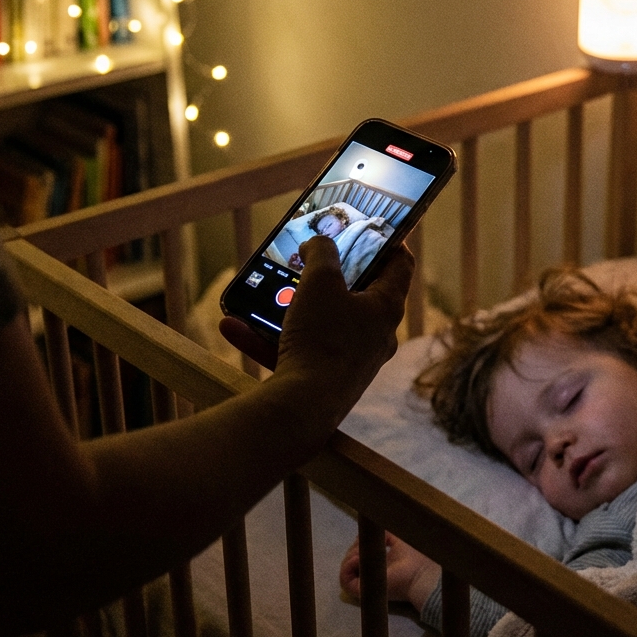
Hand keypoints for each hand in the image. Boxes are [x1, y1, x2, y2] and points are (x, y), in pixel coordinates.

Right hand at [220, 236, 411, 380]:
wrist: (303, 409)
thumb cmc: (323, 339)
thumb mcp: (320, 281)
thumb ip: (321, 253)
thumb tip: (319, 243)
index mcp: (385, 308)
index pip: (400, 264)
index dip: (390, 240)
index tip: (373, 227)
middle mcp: (374, 337)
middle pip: (358, 295)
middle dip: (330, 276)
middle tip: (312, 258)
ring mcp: (350, 362)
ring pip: (320, 324)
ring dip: (289, 307)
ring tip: (265, 291)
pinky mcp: (324, 382)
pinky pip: (295, 352)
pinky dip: (267, 338)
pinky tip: (235, 326)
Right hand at [340, 532, 441, 610]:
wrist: (419, 574)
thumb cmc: (412, 558)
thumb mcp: (396, 539)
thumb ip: (383, 533)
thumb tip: (369, 529)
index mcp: (376, 566)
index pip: (357, 556)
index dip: (356, 546)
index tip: (363, 539)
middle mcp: (368, 576)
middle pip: (349, 562)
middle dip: (352, 550)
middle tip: (362, 545)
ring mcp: (364, 584)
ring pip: (345, 571)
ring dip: (349, 558)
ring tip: (360, 552)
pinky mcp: (361, 592)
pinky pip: (344, 580)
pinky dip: (347, 567)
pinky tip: (358, 558)